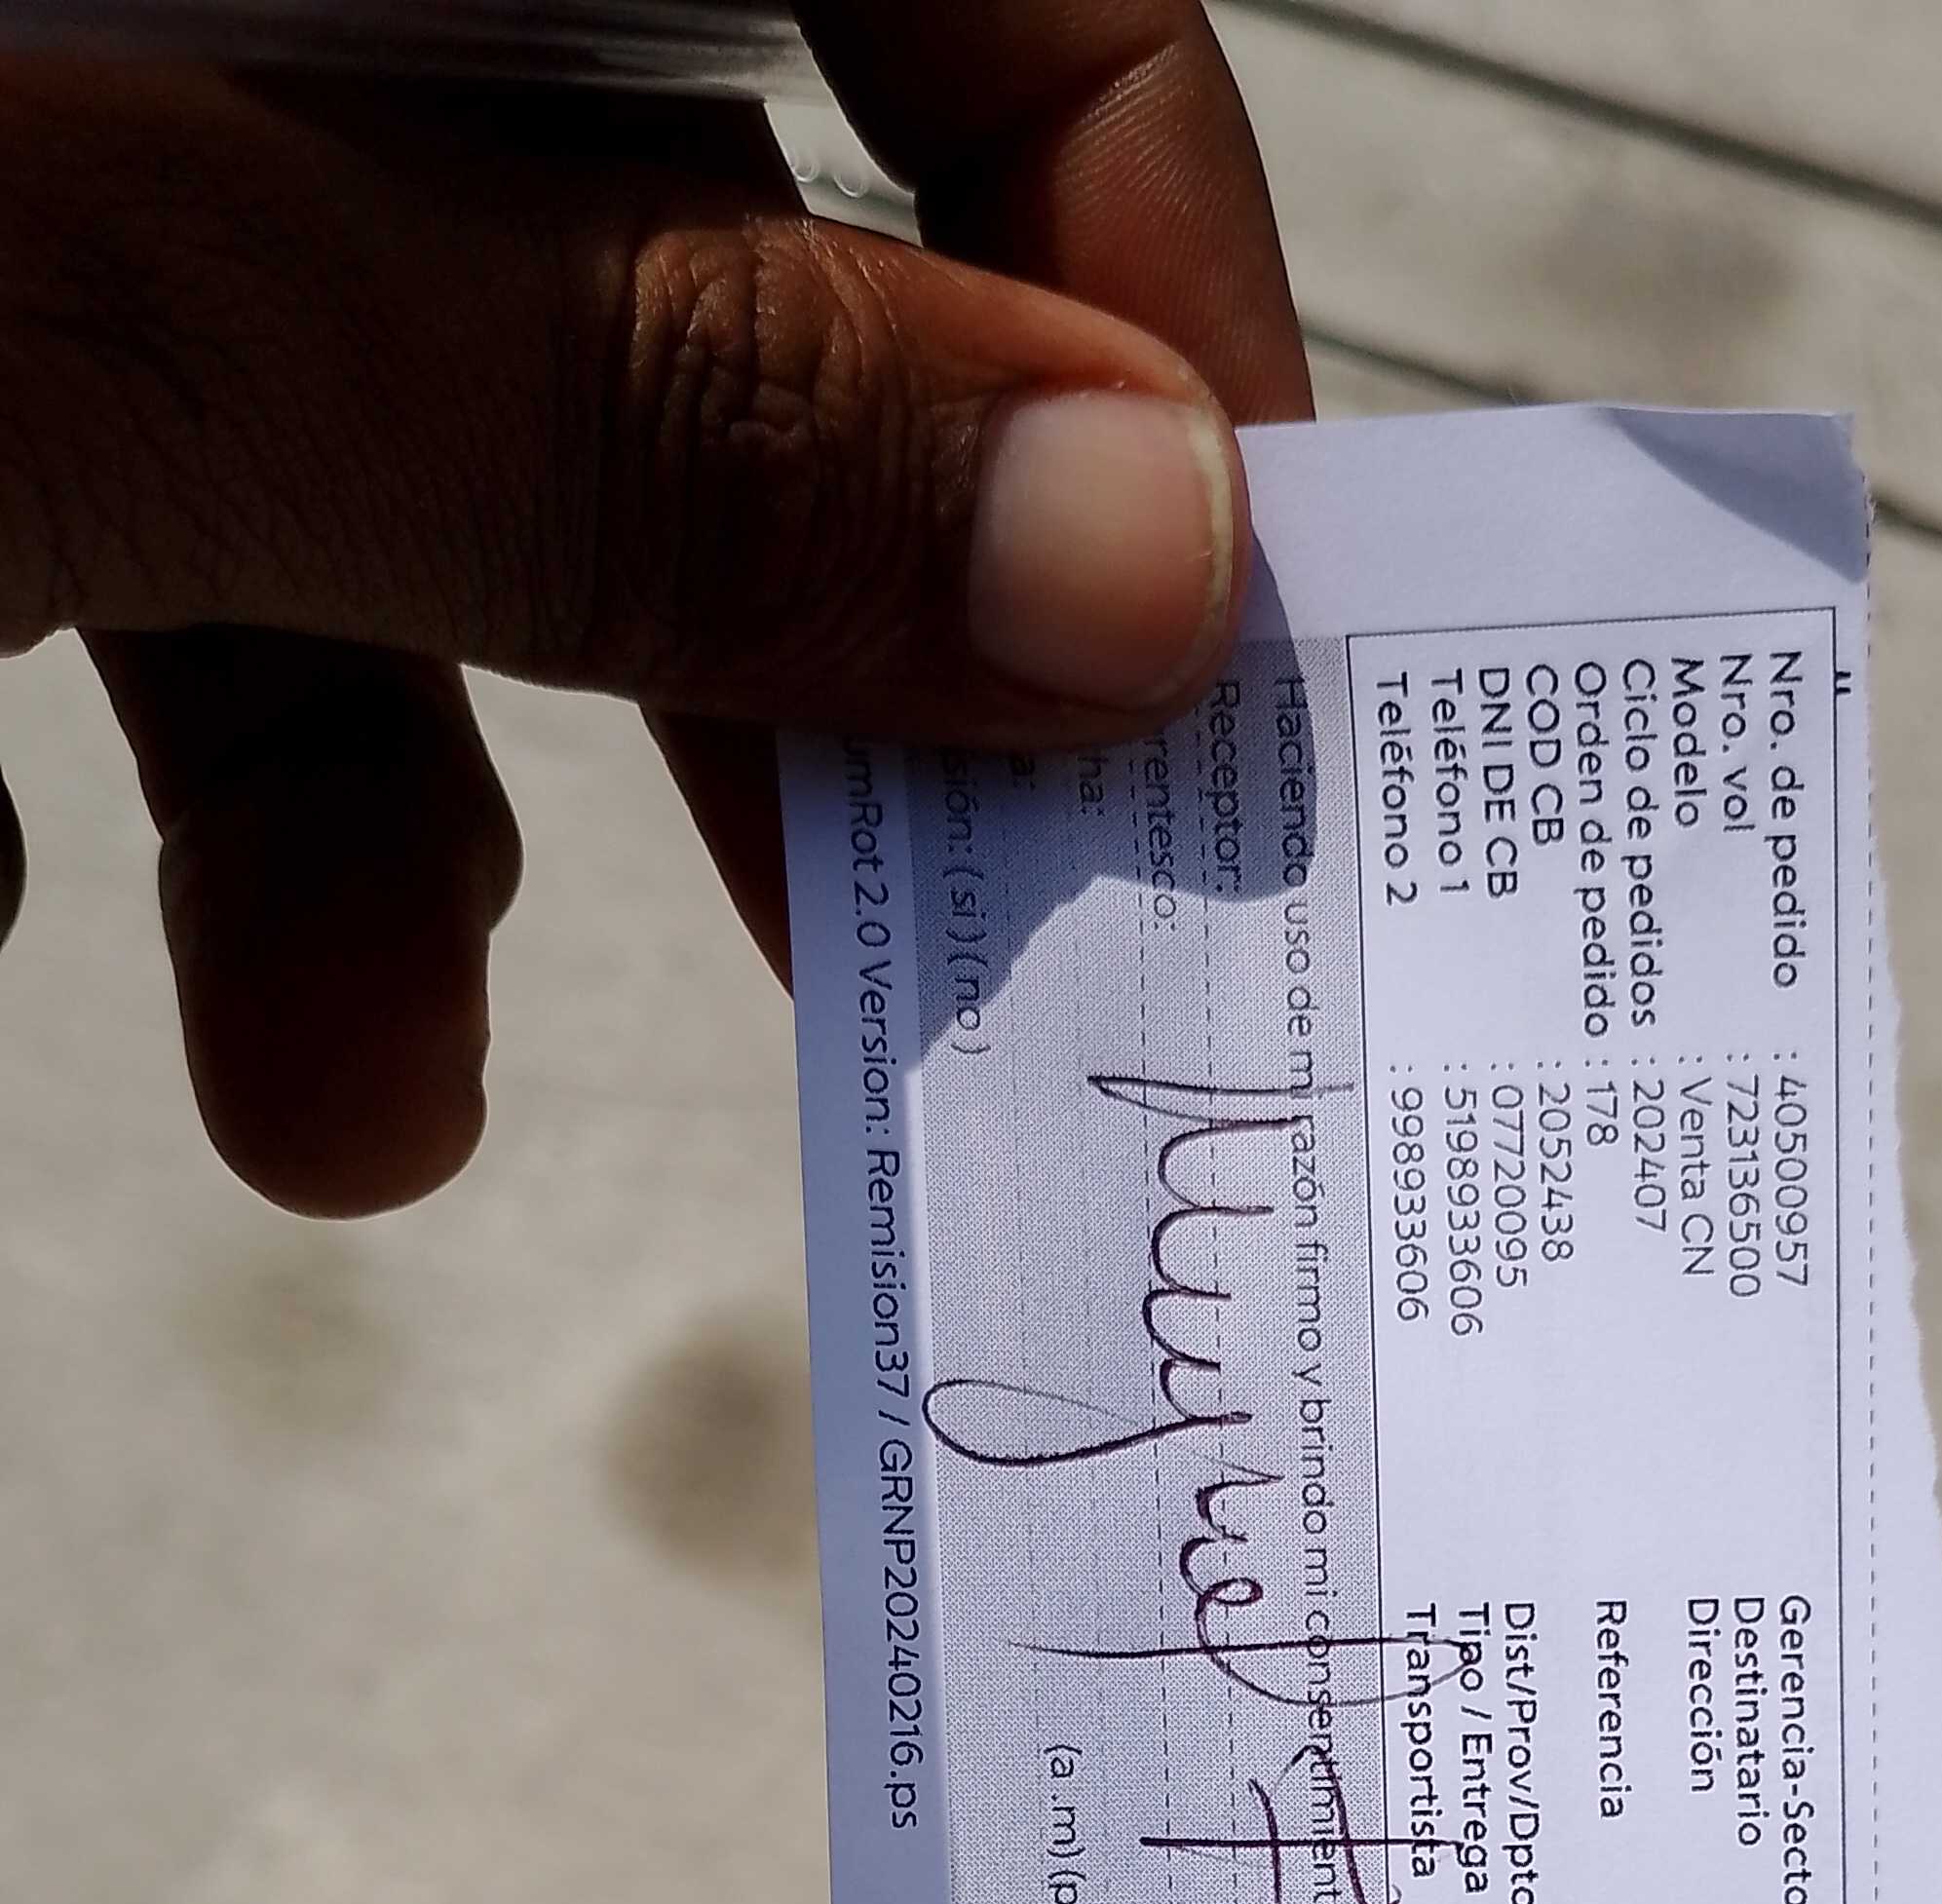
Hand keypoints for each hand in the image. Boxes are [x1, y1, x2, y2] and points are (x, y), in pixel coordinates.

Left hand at [0, 5, 1309, 1213]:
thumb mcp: (114, 319)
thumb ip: (608, 407)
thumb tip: (1129, 561)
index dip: (1131, 275)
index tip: (1194, 667)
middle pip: (694, 261)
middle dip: (763, 663)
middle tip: (883, 951)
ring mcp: (88, 134)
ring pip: (389, 454)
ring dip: (403, 834)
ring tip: (347, 1101)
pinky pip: (142, 516)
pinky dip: (179, 770)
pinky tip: (22, 898)